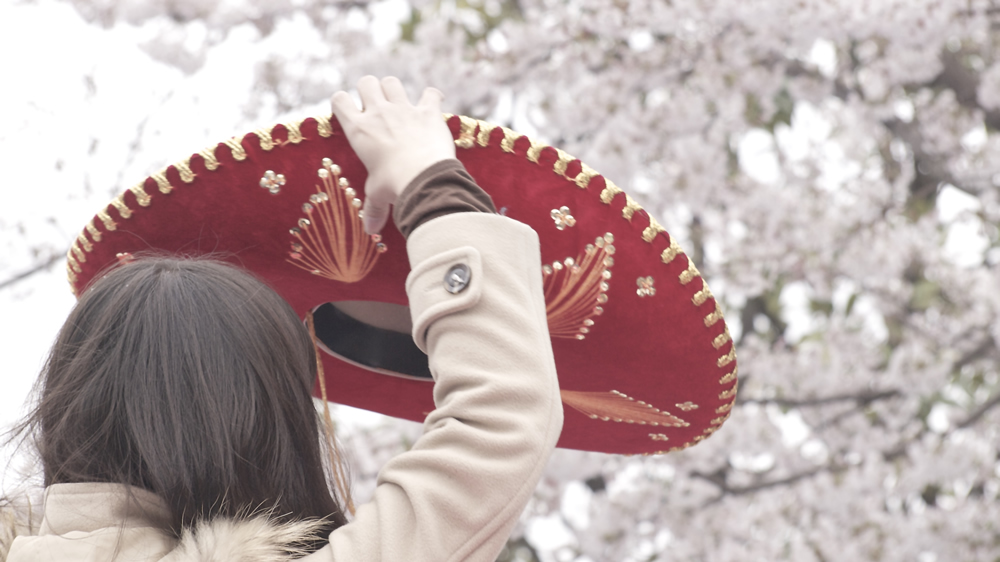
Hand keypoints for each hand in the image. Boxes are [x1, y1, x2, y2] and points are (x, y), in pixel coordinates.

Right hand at [330, 76, 455, 233]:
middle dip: (370, 90)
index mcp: (359, 130)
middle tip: (377, 107)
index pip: (339, 100)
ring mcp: (404, 108)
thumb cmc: (394, 186)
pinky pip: (430, 93)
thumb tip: (370, 229)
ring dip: (395, 90)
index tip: (351, 112)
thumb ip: (373, 207)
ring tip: (401, 104)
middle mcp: (378, 113)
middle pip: (366, 82)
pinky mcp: (428, 111)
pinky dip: (432, 96)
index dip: (343, 102)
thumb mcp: (378, 195)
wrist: (424, 178)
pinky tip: (432, 103)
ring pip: (392, 82)